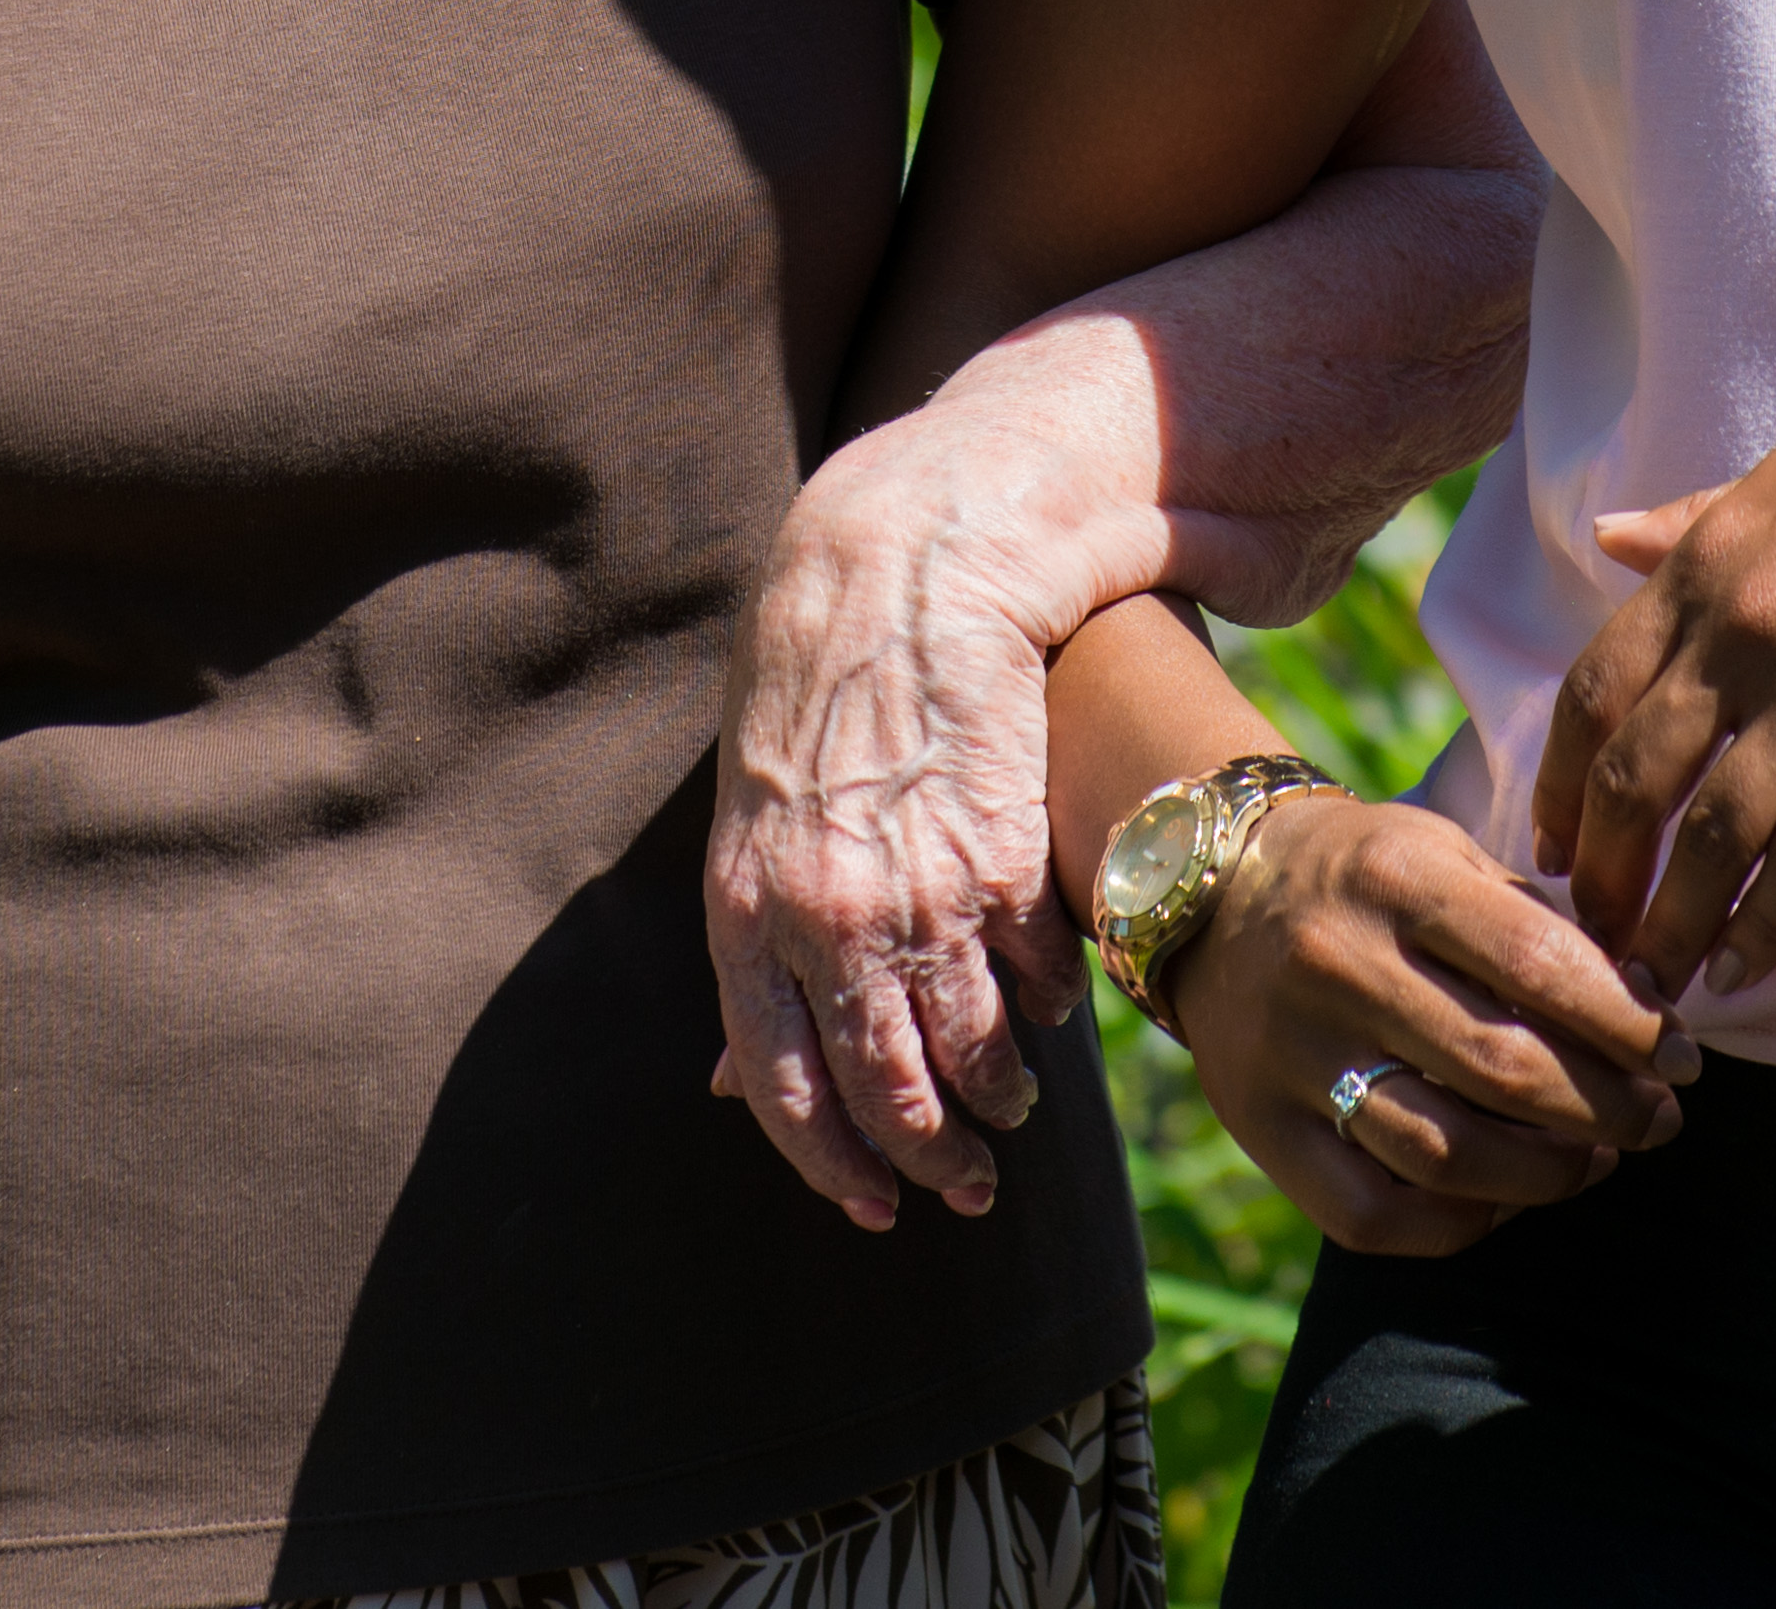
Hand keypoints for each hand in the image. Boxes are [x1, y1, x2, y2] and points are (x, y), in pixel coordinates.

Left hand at [705, 425, 1105, 1227]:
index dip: (830, 1165)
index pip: (780, 1087)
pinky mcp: (1004, 859)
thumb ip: (756, 954)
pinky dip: (1043, 1011)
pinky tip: (1041, 1015)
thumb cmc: (812, 690)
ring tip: (1010, 1115)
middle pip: (882, 1091)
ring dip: (996, 1101)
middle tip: (966, 1191)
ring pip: (969, 1051)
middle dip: (930, 1161)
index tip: (871, 1211)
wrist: (901, 565)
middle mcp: (824, 918)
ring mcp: (918, 892)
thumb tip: (732, 1085)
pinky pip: (1033, 979)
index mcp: (742, 912)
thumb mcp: (748, 820)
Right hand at [1158, 793, 1692, 1258]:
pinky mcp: (1262, 1130)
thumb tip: (1648, 1020)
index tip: (1683, 1060)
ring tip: (1595, 1158)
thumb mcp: (1447, 856)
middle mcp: (1337, 965)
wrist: (1211, 895)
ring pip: (1446, 1155)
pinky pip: (1375, 1216)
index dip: (1630, 1028)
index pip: (1539, 966)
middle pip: (1503, 1070)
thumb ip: (1540, 929)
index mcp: (1396, 879)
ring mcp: (1292, 1056)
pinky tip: (1506, 1193)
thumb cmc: (1368, 877)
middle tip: (1659, 1119)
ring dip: (1549, 1174)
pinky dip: (1461, 1221)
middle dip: (1610, 1109)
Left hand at [1534, 324, 1775, 1005]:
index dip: (1558, 784)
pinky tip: (1743, 970)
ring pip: (1716, 834)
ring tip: (1651, 986)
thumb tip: (1607, 538)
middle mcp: (1745, 629)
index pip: (1592, 693)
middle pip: (1636, 778)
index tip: (1551, 846)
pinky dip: (1768, 923)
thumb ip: (1695, 520)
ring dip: (1673, 923)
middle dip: (1603, 874)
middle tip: (1590, 936)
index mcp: (1709, 563)